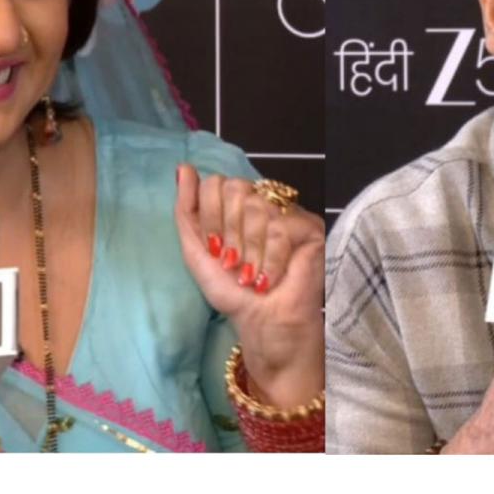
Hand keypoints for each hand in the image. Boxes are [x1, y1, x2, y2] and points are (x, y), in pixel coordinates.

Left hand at [174, 165, 324, 408]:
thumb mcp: (197, 252)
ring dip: (249, 253)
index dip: (210, 218)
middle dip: (228, 234)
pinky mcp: (311, 229)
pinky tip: (271, 279)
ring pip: (258, 209)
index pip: (217, 183)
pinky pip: (280, 227)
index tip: (217, 251)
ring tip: (254, 276)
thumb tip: (183, 168)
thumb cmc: (234, 294)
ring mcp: (289, 214)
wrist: (263, 325)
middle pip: (236, 190)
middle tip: (235, 264)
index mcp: (238, 206)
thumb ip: (186, 210)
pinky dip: (270, 260)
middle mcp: (265, 203)